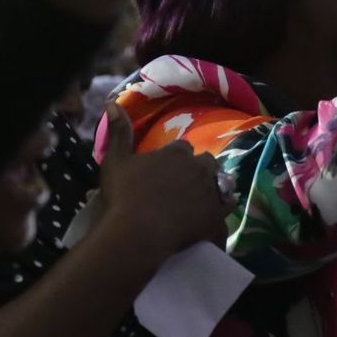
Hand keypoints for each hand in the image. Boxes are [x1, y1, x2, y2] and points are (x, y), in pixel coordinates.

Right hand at [98, 100, 230, 257]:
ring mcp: (211, 193)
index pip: (183, 147)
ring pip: (222, 185)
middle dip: (199, 170)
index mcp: (178, 152)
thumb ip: (119, 132)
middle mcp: (200, 168)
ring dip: (214, 189)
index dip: (176, 158)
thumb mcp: (115, 160)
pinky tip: (210, 223)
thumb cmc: (123, 195)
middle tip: (185, 185)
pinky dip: (219, 217)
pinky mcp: (216, 218)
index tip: (167, 168)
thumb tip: (112, 103)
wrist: (136, 233)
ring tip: (201, 202)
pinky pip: (225, 215)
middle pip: (207, 163)